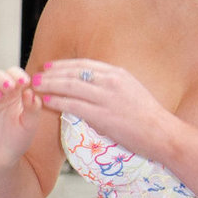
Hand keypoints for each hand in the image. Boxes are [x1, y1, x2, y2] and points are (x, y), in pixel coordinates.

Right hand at [0, 66, 43, 173]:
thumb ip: (33, 108)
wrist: (2, 162)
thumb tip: (30, 91)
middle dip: (0, 78)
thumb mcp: (30, 125)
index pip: (10, 74)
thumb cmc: (16, 141)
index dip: (16, 74)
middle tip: (10, 87)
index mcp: (10, 94)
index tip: (25, 82)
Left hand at [31, 59, 171, 159]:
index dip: (63, 65)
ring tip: (35, 87)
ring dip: (49, 85)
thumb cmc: (147, 118)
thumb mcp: (130, 91)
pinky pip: (73, 105)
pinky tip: (45, 102)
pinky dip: (56, 102)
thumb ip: (110, 87)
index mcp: (118, 74)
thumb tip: (91, 87)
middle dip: (51, 73)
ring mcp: (107, 97)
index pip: (84, 64)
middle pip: (73, 72)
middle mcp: (111, 81)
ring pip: (70, 86)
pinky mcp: (103, 115)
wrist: (162, 133)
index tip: (49, 66)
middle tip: (35, 76)